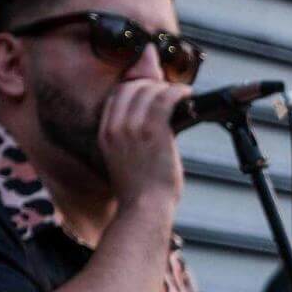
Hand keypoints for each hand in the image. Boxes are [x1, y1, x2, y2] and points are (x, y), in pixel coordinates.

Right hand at [98, 78, 189, 207]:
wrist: (143, 207)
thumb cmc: (140, 191)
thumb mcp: (123, 160)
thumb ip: (129, 140)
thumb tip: (150, 126)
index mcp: (105, 133)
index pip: (117, 95)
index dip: (136, 86)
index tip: (152, 88)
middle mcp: (115, 127)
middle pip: (131, 88)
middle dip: (153, 84)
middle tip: (170, 90)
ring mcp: (132, 128)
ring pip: (148, 91)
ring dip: (168, 87)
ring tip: (181, 93)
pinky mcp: (152, 132)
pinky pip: (164, 99)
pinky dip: (177, 92)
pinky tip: (186, 94)